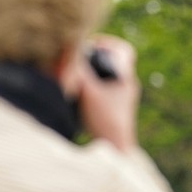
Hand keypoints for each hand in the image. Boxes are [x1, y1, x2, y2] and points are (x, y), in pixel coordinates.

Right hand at [72, 35, 140, 151]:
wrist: (116, 148)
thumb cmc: (106, 120)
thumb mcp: (88, 90)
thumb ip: (77, 69)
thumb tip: (65, 48)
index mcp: (126, 78)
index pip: (124, 50)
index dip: (107, 42)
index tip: (90, 46)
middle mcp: (127, 86)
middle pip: (112, 61)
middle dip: (94, 57)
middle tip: (78, 59)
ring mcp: (121, 98)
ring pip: (106, 77)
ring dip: (91, 74)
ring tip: (75, 76)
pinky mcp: (113, 110)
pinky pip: (103, 90)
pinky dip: (91, 87)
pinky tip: (77, 94)